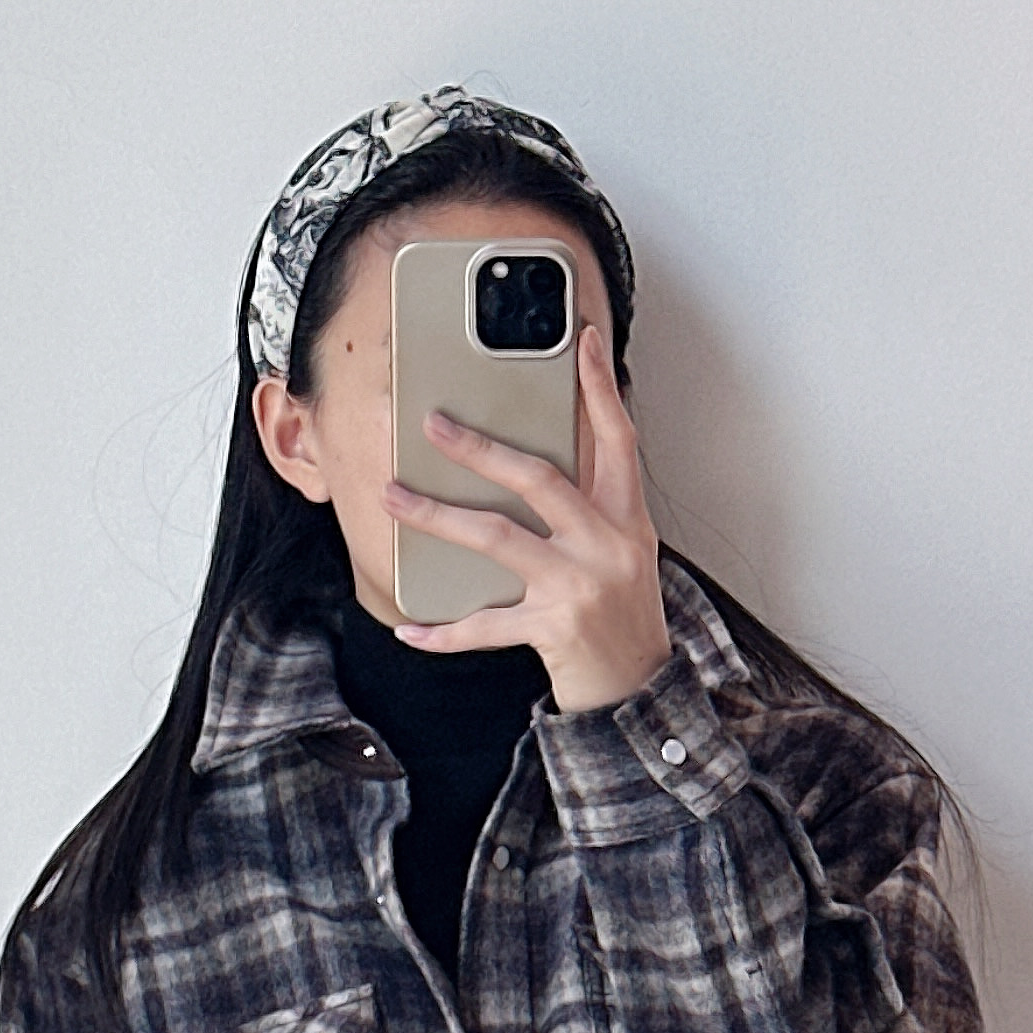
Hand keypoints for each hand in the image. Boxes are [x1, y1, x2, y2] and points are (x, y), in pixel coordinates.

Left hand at [380, 324, 672, 715]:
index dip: (601, 388)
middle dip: (479, 448)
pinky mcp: (553, 630)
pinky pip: (484, 626)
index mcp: (627, 520)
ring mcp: (578, 587)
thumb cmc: (623, 616)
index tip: (585, 341)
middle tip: (433, 424)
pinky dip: (443, 632)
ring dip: (436, 515)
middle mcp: (605, 546)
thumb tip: (531, 465)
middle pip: (537, 478)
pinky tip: (409, 625)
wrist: (639, 691)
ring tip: (394, 497)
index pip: (619, 440)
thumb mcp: (625, 552)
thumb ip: (591, 508)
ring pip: (495, 537)